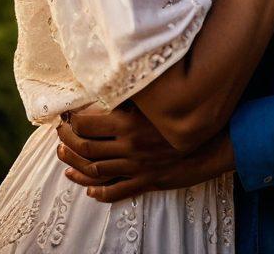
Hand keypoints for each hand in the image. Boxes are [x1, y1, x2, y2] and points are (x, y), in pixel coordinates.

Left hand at [56, 105, 233, 203]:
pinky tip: (89, 190)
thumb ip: (135, 91)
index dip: (72, 120)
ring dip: (76, 165)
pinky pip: (119, 190)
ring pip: (97, 170)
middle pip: (87, 148)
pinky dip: (101, 192)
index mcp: (129, 122)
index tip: (65, 113)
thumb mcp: (158, 96)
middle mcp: (129, 146)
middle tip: (59, 133)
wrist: (214, 141)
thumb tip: (112, 80)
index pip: (87, 124)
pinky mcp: (147, 180)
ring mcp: (137, 166)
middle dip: (68, 141)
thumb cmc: (187, 110)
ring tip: (63, 158)